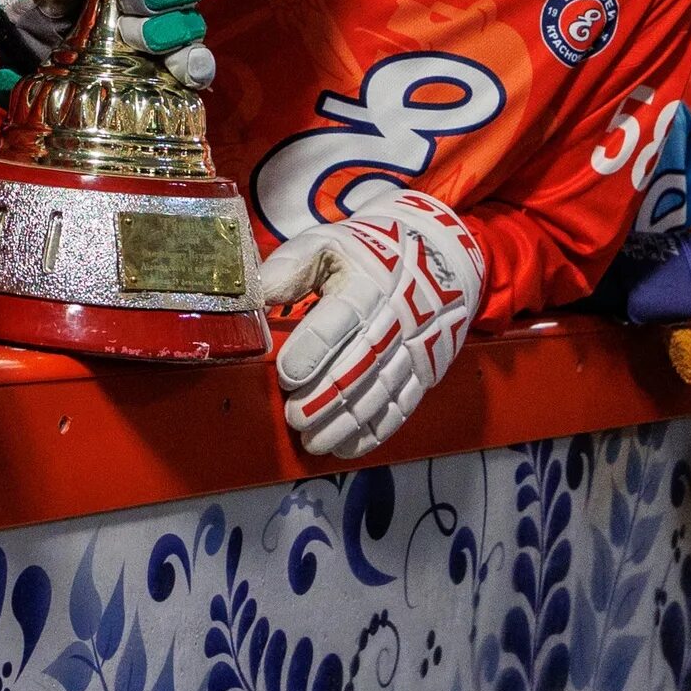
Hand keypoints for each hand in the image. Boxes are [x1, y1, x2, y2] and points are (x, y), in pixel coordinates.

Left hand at [259, 191, 484, 459]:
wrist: (437, 254)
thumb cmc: (368, 252)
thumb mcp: (328, 243)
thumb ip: (288, 268)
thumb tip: (253, 298)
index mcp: (367, 283)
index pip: (340, 321)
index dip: (312, 351)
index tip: (287, 375)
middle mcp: (396, 318)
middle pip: (360, 365)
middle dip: (325, 398)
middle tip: (295, 417)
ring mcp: (415, 347)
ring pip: (380, 393)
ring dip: (346, 422)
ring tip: (313, 440)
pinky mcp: (426, 370)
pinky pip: (403, 407)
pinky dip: (376, 432)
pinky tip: (348, 446)